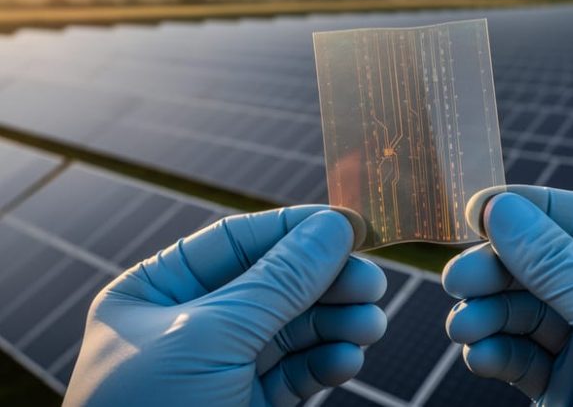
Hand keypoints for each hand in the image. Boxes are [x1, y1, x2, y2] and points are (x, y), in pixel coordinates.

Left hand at [64, 206, 386, 406]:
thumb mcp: (211, 337)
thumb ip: (278, 281)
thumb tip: (334, 227)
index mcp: (157, 292)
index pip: (236, 242)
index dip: (295, 230)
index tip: (349, 225)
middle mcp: (191, 324)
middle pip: (275, 285)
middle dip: (326, 282)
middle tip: (372, 283)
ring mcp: (223, 367)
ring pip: (294, 330)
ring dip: (337, 324)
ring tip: (371, 325)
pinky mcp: (250, 404)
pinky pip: (298, 373)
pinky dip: (327, 363)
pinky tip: (348, 360)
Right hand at [442, 186, 572, 405]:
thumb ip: (557, 263)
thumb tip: (501, 209)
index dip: (529, 209)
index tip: (476, 209)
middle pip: (539, 264)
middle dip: (496, 270)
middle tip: (456, 280)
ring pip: (520, 310)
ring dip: (485, 314)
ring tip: (464, 328)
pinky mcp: (562, 384)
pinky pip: (516, 355)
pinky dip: (492, 352)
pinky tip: (481, 356)